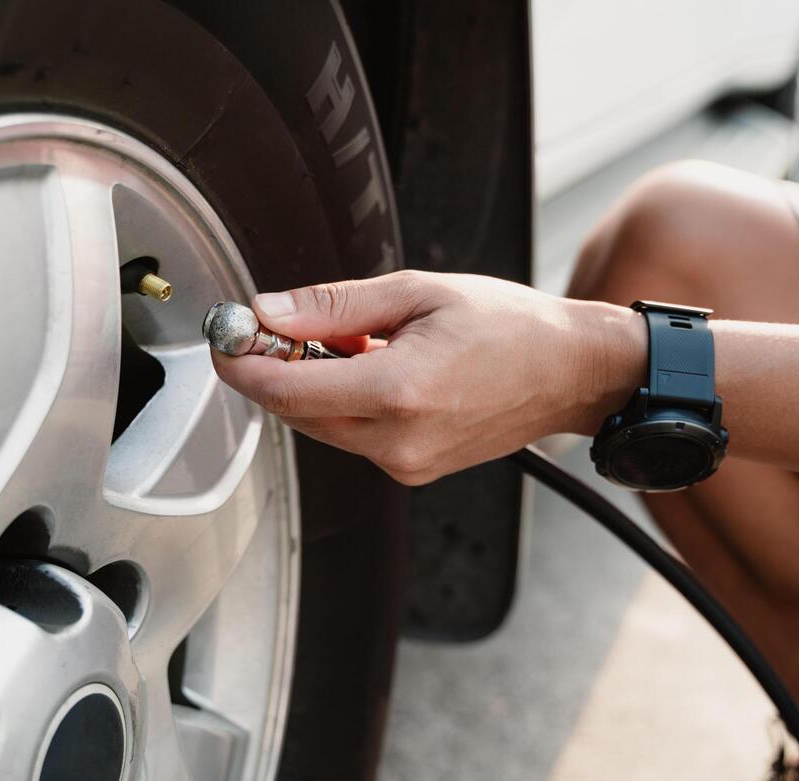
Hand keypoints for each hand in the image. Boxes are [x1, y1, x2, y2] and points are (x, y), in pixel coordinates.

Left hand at [210, 270, 644, 484]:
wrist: (571, 374)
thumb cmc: (510, 327)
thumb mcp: (418, 292)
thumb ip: (334, 307)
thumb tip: (269, 313)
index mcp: (398, 392)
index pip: (286, 391)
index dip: (243, 364)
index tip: (227, 337)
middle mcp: (397, 441)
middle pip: (296, 412)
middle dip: (279, 368)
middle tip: (286, 323)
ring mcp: (405, 464)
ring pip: (322, 426)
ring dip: (316, 384)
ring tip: (357, 339)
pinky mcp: (413, 470)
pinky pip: (354, 436)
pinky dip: (347, 401)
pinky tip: (378, 367)